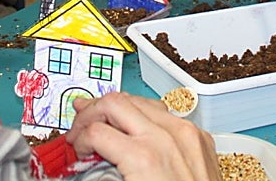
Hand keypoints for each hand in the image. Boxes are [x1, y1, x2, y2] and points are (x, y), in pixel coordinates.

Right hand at [67, 93, 218, 180]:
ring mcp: (185, 133)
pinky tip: (136, 127)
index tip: (77, 149)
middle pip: (114, 103)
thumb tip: (86, 163)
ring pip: (140, 100)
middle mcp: (166, 137)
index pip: (96, 131)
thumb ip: (102, 175)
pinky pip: (165, 112)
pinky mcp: (198, 136)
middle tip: (81, 127)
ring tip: (105, 122)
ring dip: (117, 110)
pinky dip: (145, 116)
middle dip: (91, 113)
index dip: (79, 139)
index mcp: (143, 158)